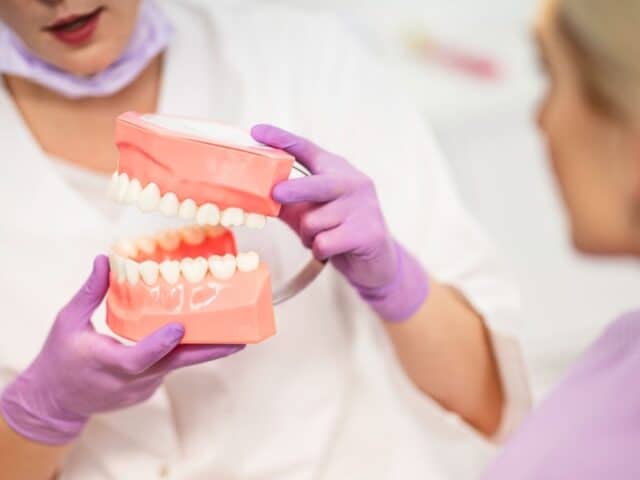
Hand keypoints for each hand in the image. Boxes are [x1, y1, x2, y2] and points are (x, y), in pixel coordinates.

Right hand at [0, 256, 242, 445]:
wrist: (55, 401)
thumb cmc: (60, 357)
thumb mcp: (67, 322)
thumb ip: (89, 293)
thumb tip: (103, 259)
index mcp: (105, 362)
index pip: (137, 358)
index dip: (159, 345)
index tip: (179, 328)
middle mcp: (128, 380)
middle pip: (174, 364)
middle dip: (209, 352)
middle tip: (240, 339)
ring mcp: (140, 389)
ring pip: (176, 365)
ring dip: (202, 348)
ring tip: (233, 329)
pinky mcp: (147, 391)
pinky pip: (169, 368)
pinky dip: (183, 352)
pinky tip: (202, 334)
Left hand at [252, 125, 428, 321]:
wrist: (377, 261)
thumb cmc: (339, 232)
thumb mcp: (313, 214)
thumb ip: (290, 204)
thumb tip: (258, 197)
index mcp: (338, 171)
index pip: (307, 149)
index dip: (281, 139)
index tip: (256, 130)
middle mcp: (353, 183)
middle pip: (316, 183)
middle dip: (294, 189)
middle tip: (276, 194)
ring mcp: (363, 207)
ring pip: (313, 221)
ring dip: (307, 236)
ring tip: (320, 238)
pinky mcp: (367, 232)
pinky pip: (324, 242)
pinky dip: (320, 250)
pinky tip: (332, 250)